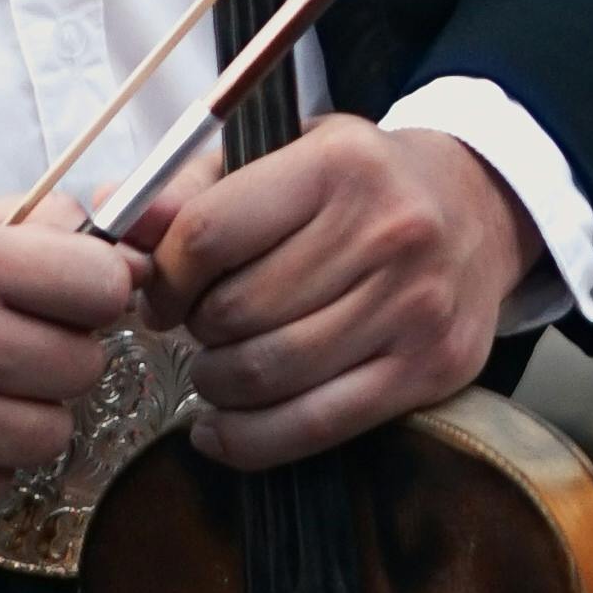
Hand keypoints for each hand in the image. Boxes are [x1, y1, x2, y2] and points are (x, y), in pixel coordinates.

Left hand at [142, 117, 529, 473]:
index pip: (209, 233)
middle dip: (193, 330)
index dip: (163, 274)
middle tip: (193, 328)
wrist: (480, 209)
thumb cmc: (361, 182)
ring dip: (216, 384)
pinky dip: (249, 440)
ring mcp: (413, 307)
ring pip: (267, 374)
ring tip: (214, 369)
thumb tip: (112, 215)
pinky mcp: (430, 370)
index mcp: (338, 165)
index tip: (160, 290)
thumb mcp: (285, 152)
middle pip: (236, 311)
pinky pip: (314, 425)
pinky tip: (221, 428)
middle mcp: (386, 232)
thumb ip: (193, 185)